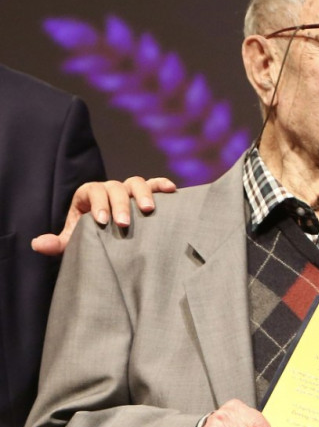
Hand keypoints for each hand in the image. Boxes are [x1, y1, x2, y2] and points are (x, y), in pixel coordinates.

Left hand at [31, 176, 176, 255]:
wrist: (108, 236)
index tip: (103, 221)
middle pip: (115, 187)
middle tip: (123, 224)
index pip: (93, 191)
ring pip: (136, 182)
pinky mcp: (147, 194)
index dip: (98, 204)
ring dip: (143, 194)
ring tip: (149, 210)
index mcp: (89, 195)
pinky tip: (172, 190)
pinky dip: (162, 185)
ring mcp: (129, 191)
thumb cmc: (90, 237)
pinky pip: (155, 184)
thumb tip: (38, 244)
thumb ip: (57, 243)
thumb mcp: (72, 240)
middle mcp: (110, 189)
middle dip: (120, 205)